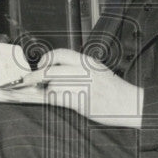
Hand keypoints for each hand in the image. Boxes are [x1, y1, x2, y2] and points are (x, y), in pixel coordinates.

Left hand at [18, 48, 143, 126]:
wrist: (130, 103)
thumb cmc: (114, 90)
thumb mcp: (97, 71)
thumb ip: (78, 69)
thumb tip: (54, 72)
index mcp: (88, 62)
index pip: (61, 54)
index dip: (46, 58)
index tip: (39, 64)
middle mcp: (85, 72)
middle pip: (51, 70)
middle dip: (35, 76)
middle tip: (27, 80)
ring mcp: (83, 87)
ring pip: (53, 86)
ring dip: (46, 90)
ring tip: (44, 93)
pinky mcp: (83, 102)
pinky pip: (59, 99)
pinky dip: (51, 99)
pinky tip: (50, 99)